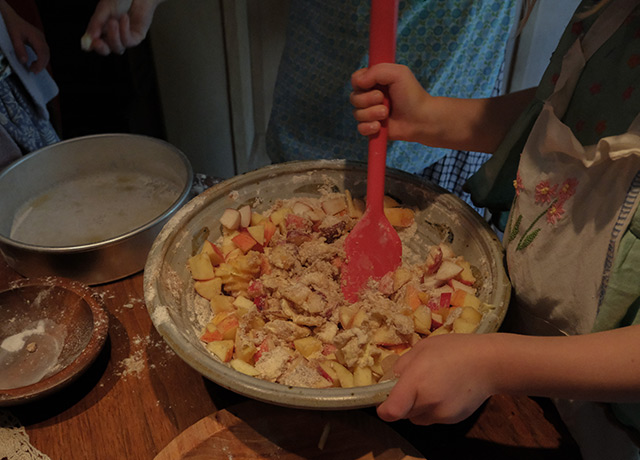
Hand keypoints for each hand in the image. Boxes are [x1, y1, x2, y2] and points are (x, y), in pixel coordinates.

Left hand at [0, 0, 49, 72]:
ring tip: (34, 68)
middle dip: (42, 64)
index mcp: (36, 36)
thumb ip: (19, 49)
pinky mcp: (39, 40)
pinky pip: (44, 51)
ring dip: (42, 62)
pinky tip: (35, 62)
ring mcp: (41, 39)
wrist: (12, 17)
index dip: (40, 63)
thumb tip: (24, 61)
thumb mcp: (13, 37)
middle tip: (34, 71)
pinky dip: (41, 58)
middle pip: (46, 54)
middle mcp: (41, 37)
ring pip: (46, 53)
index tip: (34, 70)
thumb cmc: (13, 25)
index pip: (42, 52)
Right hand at [82, 0, 163, 54]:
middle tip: (97, 41)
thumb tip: (88, 40)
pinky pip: (130, 42)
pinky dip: (125, 31)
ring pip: (118, 48)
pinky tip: (124, 18)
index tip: (89, 43)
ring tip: (113, 21)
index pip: (96, 43)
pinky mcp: (138, 36)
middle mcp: (114, 34)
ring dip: (114, 36)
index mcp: (103, 28)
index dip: (92, 46)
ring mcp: (126, 36)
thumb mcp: (104, 9)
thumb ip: (96, 24)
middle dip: (102, 48)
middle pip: (107, 50)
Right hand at [350, 63, 430, 142]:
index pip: (355, 79)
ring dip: (371, 114)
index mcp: (375, 81)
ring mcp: (370, 113)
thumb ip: (376, 71)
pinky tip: (380, 127)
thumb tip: (358, 83)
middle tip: (384, 100)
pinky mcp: (372, 127)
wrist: (421, 118)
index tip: (375, 85)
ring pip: (356, 114)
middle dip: (368, 100)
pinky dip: (369, 128)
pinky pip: (360, 128)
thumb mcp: (397, 73)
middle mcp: (370, 96)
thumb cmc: (411, 95)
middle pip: (353, 97)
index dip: (361, 83)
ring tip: (386, 114)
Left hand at [377, 333, 498, 424]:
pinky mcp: (453, 420)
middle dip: (403, 402)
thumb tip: (391, 381)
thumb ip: (402, 366)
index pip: (391, 411)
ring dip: (418, 407)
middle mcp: (428, 402)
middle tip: (414, 384)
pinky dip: (434, 409)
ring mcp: (442, 414)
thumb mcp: (422, 348)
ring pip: (418, 418)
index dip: (384, 408)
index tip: (384, 400)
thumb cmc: (454, 349)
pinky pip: (434, 418)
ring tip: (433, 386)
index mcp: (416, 382)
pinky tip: (446, 391)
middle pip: (403, 414)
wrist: (490, 363)